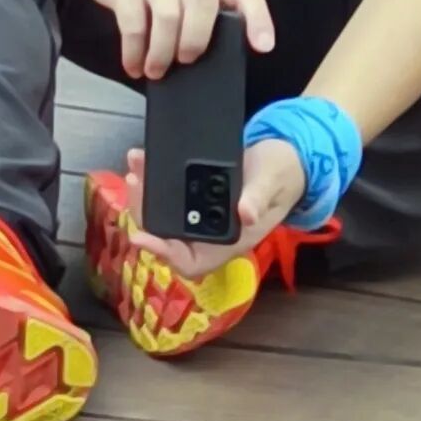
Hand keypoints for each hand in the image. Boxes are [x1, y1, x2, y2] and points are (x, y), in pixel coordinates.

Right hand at [83, 0, 273, 79]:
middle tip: (185, 61)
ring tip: (156, 71)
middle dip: (196, 38)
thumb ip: (205, 14)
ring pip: (168, 15)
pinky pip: (133, 23)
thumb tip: (211, 64)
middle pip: (203, 1)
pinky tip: (134, 65)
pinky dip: (134, 52)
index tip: (263, 47)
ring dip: (162, 51)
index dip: (258, 18)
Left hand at [123, 138, 306, 277]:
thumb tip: (245, 214)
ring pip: (163, 215)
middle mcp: (209, 233)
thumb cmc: (282, 176)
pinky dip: (154, 180)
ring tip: (136, 165)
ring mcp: (200, 215)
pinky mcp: (195, 196)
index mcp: (228, 242)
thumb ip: (259, 198)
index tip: (142, 237)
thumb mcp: (272, 183)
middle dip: (145, 213)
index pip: (190, 261)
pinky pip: (168, 196)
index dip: (165, 254)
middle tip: (135, 182)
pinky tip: (145, 160)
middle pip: (167, 236)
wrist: (286, 159)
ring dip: (145, 194)